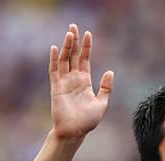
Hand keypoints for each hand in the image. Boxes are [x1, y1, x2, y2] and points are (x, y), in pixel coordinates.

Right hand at [49, 24, 113, 140]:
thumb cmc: (88, 121)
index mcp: (85, 81)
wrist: (75, 132)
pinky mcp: (56, 88)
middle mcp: (74, 79)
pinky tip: (55, 48)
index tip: (88, 33)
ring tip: (69, 33)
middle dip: (74, 41)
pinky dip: (54, 60)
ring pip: (64, 60)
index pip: (85, 59)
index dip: (86, 47)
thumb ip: (106, 88)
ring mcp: (64, 82)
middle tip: (73, 26)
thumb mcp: (102, 103)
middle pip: (73, 56)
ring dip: (66, 47)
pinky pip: (54, 71)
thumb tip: (110, 71)